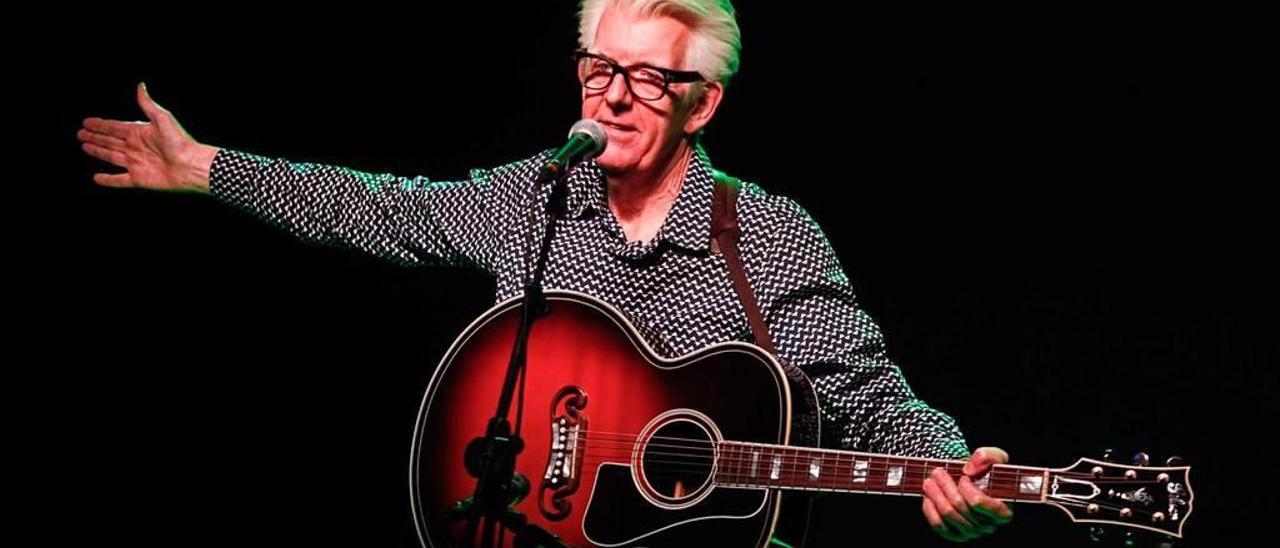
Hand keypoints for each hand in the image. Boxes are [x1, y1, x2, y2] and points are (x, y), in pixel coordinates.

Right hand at [78, 82, 218, 191]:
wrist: (190, 166)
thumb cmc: (179, 141)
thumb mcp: (162, 118)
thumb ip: (147, 104)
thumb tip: (140, 86)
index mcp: (140, 133)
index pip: (115, 127)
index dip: (101, 124)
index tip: (87, 121)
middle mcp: (136, 147)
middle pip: (110, 140)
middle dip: (95, 136)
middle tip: (80, 133)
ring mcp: (136, 163)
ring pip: (111, 156)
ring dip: (98, 151)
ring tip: (85, 146)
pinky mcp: (139, 179)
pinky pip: (119, 180)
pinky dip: (108, 180)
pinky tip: (97, 178)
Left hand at [921, 447, 1013, 541]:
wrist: (974, 482)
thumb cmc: (987, 472)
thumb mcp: (995, 458)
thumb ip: (988, 457)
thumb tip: (969, 469)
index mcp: (1002, 512)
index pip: (978, 503)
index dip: (966, 488)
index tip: (963, 477)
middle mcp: (988, 526)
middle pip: (959, 507)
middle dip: (945, 486)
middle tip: (937, 472)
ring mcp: (971, 532)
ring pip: (948, 515)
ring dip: (935, 495)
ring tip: (930, 481)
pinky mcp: (955, 535)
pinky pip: (939, 525)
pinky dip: (930, 509)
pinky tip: (929, 497)